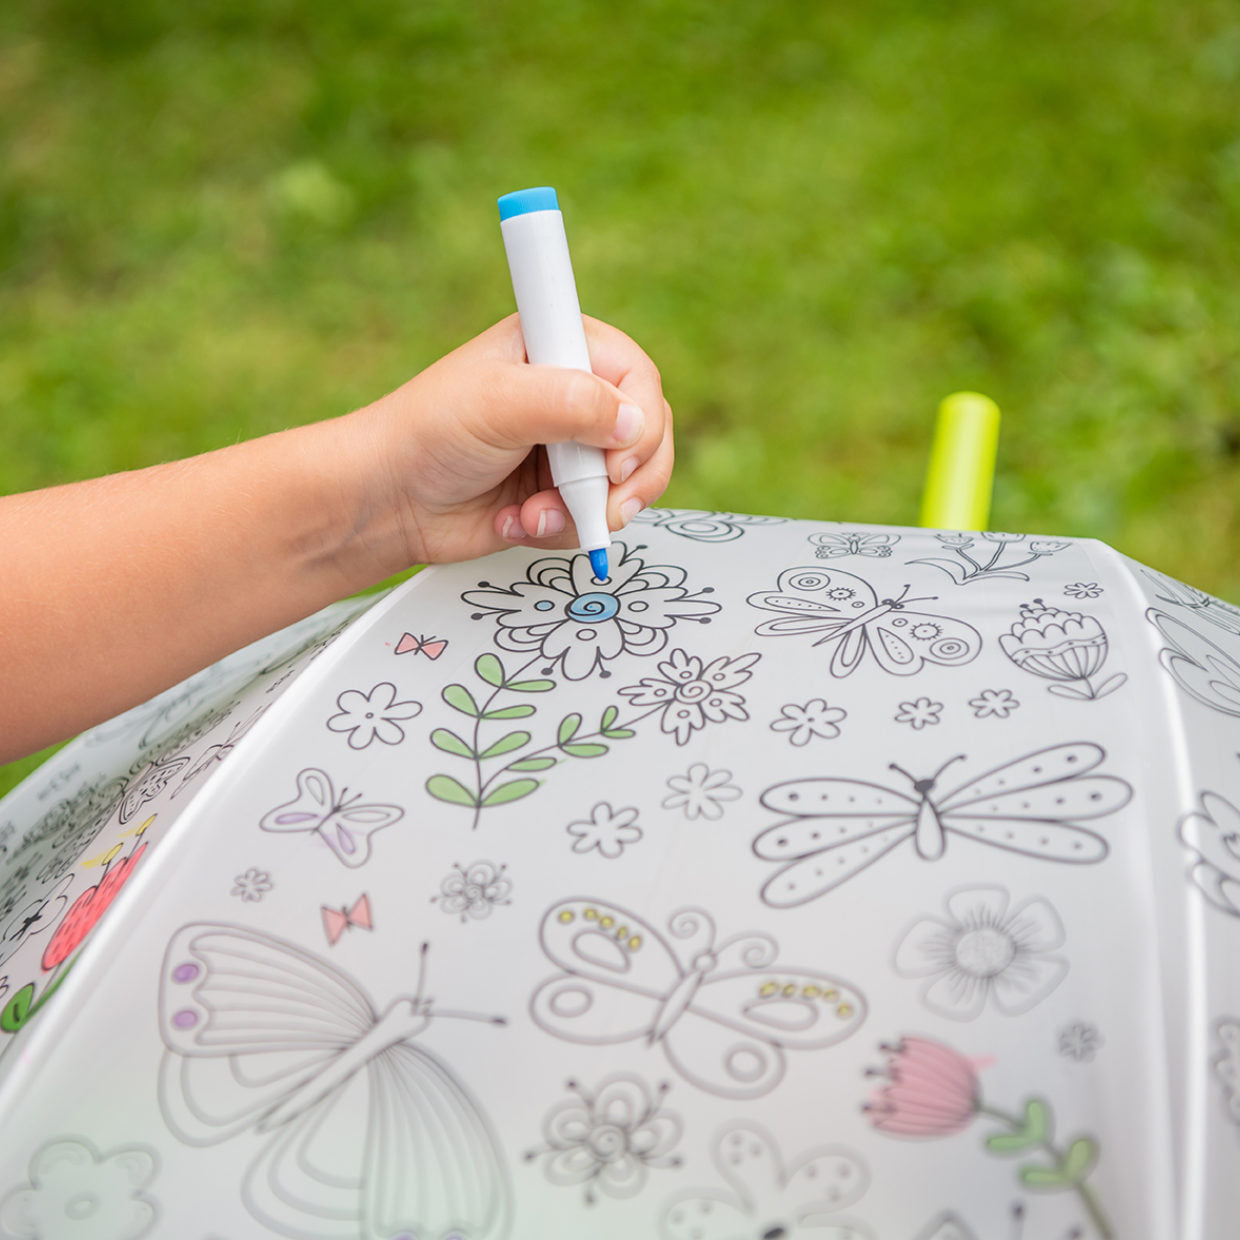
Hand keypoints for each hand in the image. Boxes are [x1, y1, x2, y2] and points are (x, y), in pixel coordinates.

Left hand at [342, 314, 672, 569]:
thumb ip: (572, 403)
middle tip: (596, 500)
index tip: (617, 459)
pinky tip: (517, 520)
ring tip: (536, 513)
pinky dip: (562, 529)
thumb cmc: (427, 434)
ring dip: (588, 510)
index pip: (638, 376)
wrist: (390, 502)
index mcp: (560, 346)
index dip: (641, 420)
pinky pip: (595, 518)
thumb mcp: (499, 403)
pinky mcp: (561, 493)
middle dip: (625, 479)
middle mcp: (573, 394)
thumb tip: (635, 422)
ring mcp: (570, 447)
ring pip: (629, 485)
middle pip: (647, 435)